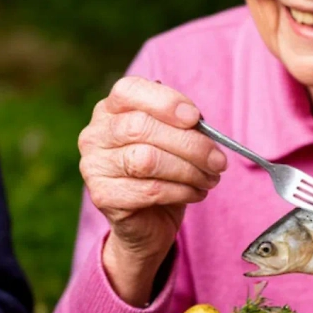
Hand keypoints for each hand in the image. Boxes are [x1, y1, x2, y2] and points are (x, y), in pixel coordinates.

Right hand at [78, 76, 225, 305]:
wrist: (148, 221)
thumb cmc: (163, 172)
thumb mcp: (173, 140)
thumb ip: (180, 125)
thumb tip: (197, 122)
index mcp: (110, 110)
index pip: (128, 91)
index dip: (164, 101)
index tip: (195, 118)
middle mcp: (95, 134)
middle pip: (140, 127)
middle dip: (189, 143)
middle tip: (218, 160)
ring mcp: (94, 166)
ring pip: (146, 160)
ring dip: (189, 170)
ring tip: (209, 178)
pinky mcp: (103, 196)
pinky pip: (149, 190)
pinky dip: (181, 191)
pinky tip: (195, 193)